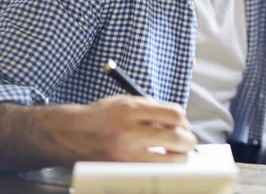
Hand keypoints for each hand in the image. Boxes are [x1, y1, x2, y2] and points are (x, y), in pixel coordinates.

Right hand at [47, 95, 197, 163]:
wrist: (69, 133)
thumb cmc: (102, 116)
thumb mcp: (126, 101)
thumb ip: (152, 109)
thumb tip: (180, 122)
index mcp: (131, 109)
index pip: (175, 114)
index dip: (184, 121)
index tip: (183, 125)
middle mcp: (129, 131)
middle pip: (178, 138)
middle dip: (189, 141)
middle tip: (187, 143)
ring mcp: (125, 154)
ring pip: (170, 161)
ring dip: (179, 158)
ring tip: (176, 154)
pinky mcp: (120, 170)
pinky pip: (153, 172)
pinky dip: (162, 168)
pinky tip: (160, 163)